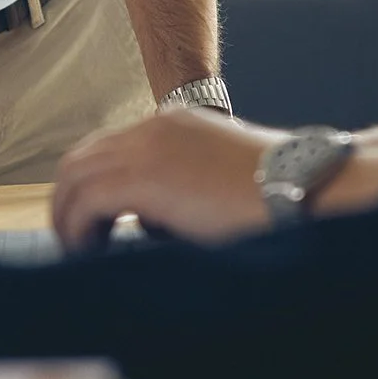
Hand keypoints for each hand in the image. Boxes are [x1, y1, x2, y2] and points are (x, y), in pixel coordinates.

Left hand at [52, 112, 284, 249]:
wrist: (309, 187)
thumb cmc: (278, 198)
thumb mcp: (218, 183)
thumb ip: (181, 192)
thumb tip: (149, 225)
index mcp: (173, 125)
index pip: (109, 148)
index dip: (92, 186)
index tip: (93, 222)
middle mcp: (154, 128)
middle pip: (82, 158)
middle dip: (68, 200)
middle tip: (74, 240)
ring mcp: (148, 148)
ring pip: (75, 178)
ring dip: (69, 218)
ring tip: (80, 253)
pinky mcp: (146, 177)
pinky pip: (87, 200)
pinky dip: (79, 228)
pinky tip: (91, 253)